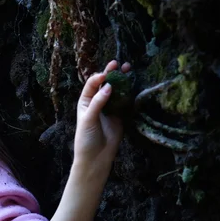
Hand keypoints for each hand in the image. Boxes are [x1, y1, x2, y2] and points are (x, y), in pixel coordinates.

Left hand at [74, 60, 131, 174]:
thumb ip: (98, 103)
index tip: (105, 74)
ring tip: (128, 68)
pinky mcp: (120, 115)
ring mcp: (109, 108)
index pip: (92, 85)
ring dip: (122, 80)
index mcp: (85, 101)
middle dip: (111, 74)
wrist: (96, 156)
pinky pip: (125, 101)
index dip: (98, 78)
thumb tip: (108, 87)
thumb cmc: (86, 137)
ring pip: (116, 91)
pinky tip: (133, 83)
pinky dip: (129, 92)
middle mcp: (97, 102)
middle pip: (105, 85)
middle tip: (117, 64)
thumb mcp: (88, 119)